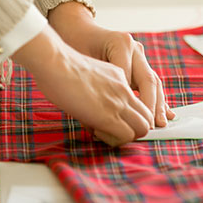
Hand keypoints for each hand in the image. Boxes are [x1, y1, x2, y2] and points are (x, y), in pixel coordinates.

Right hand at [11, 26, 153, 145]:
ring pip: (143, 127)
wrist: (55, 61)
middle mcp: (124, 88)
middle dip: (137, 128)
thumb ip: (98, 87)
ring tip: (108, 134)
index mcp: (119, 76)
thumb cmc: (60, 66)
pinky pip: (127, 135)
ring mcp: (119, 101)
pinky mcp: (109, 115)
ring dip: (128, 135)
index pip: (141, 99)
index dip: (135, 115)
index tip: (120, 122)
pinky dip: (116, 140)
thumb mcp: (88, 73)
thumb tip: (95, 103)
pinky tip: (99, 133)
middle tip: (116, 131)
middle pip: (148, 115)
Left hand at [48, 2, 174, 127]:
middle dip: (151, 105)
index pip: (129, 78)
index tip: (128, 123)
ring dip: (158, 104)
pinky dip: (156, 98)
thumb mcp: (80, 64)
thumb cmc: (74, 46)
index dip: (130, 101)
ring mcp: (139, 54)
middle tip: (152, 126)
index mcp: (121, 43)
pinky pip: (150, 82)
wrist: (78, 30)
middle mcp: (135, 48)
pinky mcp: (139, 62)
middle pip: (148, 80)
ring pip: (153, 82)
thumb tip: (100, 118)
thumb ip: (94, 86)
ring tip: (161, 123)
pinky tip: (164, 113)